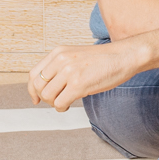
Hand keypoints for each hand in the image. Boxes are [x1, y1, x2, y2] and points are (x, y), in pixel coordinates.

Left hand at [28, 40, 147, 111]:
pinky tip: (70, 104)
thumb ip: (61, 65)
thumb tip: (46, 86)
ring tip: (66, 101)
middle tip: (56, 100)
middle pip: (38, 86)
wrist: (126, 55)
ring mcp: (70, 72)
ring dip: (54, 103)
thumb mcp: (77, 55)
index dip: (32, 89)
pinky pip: (60, 103)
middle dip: (44, 98)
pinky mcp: (78, 84)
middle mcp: (61, 60)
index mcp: (59, 52)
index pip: (34, 74)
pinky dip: (62, 107)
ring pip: (47, 96)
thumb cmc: (105, 58)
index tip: (36, 98)